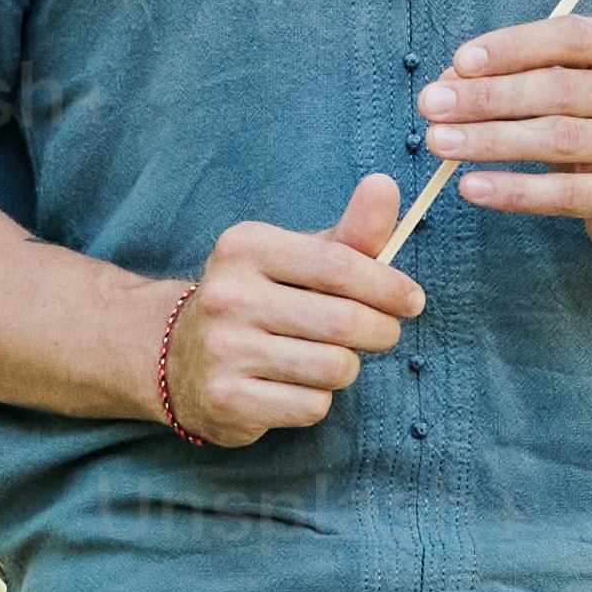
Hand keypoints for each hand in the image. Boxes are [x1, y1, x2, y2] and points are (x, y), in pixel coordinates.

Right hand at [158, 178, 417, 442]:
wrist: (179, 359)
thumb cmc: (261, 300)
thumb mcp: (298, 259)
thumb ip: (349, 232)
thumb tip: (386, 185)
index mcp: (244, 247)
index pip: (338, 265)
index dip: (388, 286)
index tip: (412, 300)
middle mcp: (227, 295)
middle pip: (343, 322)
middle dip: (381, 331)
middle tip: (384, 333)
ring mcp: (223, 350)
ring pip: (333, 368)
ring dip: (347, 367)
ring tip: (331, 359)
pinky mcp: (227, 400)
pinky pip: (312, 405)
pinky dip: (319, 399)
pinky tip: (296, 386)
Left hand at [422, 17, 591, 251]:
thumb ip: (531, 74)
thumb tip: (450, 81)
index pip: (569, 37)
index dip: (511, 47)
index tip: (459, 62)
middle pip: (556, 89)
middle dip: (486, 97)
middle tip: (431, 105)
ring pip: (556, 139)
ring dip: (489, 140)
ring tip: (438, 142)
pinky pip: (563, 195)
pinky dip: (513, 190)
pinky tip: (472, 186)